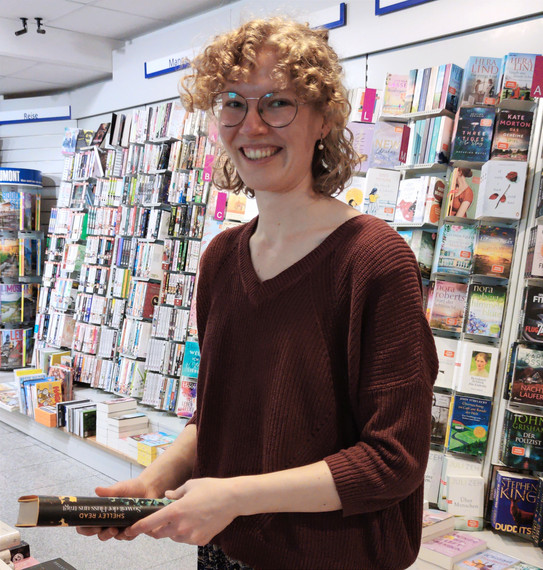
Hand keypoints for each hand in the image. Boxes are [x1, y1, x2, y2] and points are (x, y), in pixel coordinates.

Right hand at [76, 478, 158, 540]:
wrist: (148, 487)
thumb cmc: (131, 487)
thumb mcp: (120, 488)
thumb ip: (109, 491)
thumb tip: (97, 490)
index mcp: (102, 512)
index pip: (87, 525)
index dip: (86, 529)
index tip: (94, 527)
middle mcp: (109, 521)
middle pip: (100, 535)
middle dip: (104, 534)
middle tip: (111, 529)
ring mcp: (120, 526)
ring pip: (115, 537)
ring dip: (118, 535)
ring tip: (122, 529)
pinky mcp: (132, 528)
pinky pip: (128, 536)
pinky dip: (129, 534)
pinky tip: (132, 529)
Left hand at [124, 478, 239, 544]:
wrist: (233, 499)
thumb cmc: (211, 488)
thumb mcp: (191, 485)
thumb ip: (175, 492)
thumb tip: (167, 495)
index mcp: (175, 511)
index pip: (150, 523)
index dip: (137, 528)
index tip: (129, 530)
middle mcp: (180, 526)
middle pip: (159, 534)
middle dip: (156, 528)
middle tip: (159, 520)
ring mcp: (190, 536)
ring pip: (173, 537)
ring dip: (172, 530)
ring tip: (184, 516)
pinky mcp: (200, 540)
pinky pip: (187, 539)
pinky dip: (186, 532)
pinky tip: (195, 521)